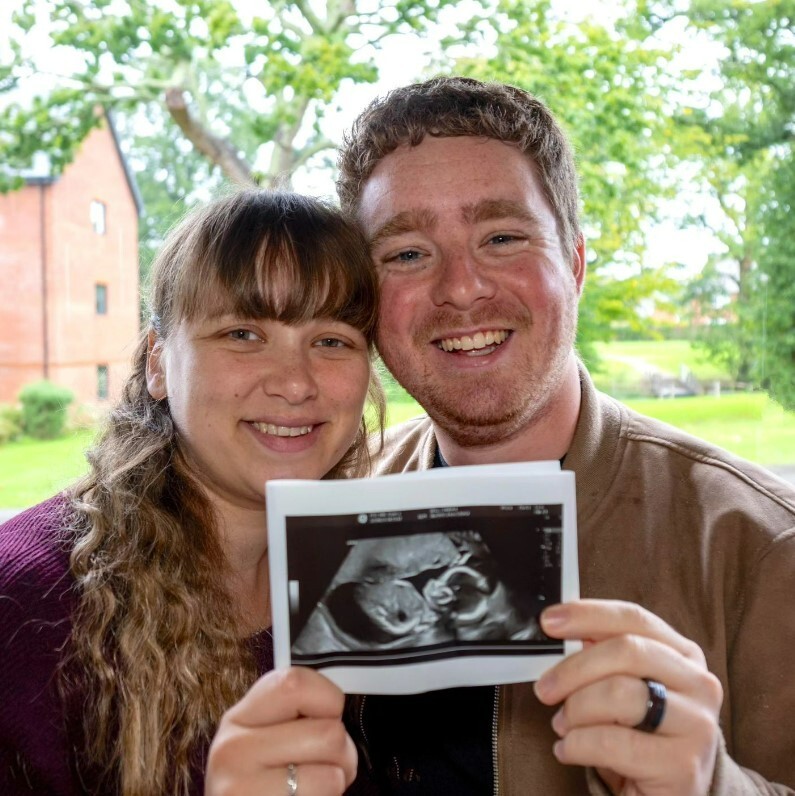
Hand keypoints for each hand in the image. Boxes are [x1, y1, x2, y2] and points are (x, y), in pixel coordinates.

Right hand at [205, 667, 356, 795]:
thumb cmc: (266, 788)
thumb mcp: (269, 742)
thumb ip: (296, 717)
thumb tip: (337, 711)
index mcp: (239, 717)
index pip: (295, 682)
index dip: (326, 701)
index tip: (321, 720)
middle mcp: (232, 749)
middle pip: (328, 732)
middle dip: (342, 755)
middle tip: (321, 770)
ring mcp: (239, 788)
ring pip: (334, 771)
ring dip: (336, 784)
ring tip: (312, 791)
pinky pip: (324, 795)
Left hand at [533, 600, 722, 795]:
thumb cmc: (640, 736)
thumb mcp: (626, 688)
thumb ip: (603, 656)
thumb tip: (564, 632)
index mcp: (684, 655)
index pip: (634, 618)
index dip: (588, 615)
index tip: (549, 622)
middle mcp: (699, 683)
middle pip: (627, 651)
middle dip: (574, 668)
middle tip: (545, 688)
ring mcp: (697, 724)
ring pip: (620, 694)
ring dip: (576, 710)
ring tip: (563, 725)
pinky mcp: (682, 766)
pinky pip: (613, 742)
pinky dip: (578, 744)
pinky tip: (568, 750)